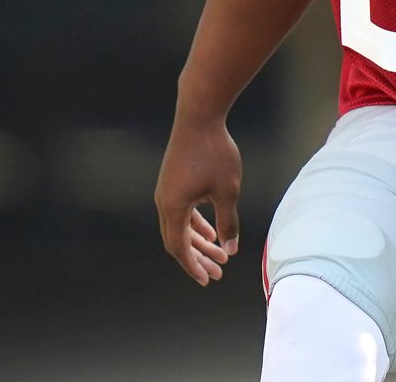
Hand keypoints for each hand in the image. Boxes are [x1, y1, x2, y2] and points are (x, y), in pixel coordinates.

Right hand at [154, 115, 241, 285]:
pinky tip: (212, 232)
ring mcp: (167, 190)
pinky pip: (182, 211)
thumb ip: (228, 222)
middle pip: (178, 240)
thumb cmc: (215, 153)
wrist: (199, 116)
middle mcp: (164, 201)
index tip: (207, 280)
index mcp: (173, 208)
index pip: (180, 248)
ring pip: (181, 226)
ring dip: (199, 242)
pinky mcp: (174, 180)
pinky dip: (196, 224)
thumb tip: (230, 248)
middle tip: (218, 273)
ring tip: (220, 255)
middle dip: (198, 258)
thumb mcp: (228, 190)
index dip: (193, 266)